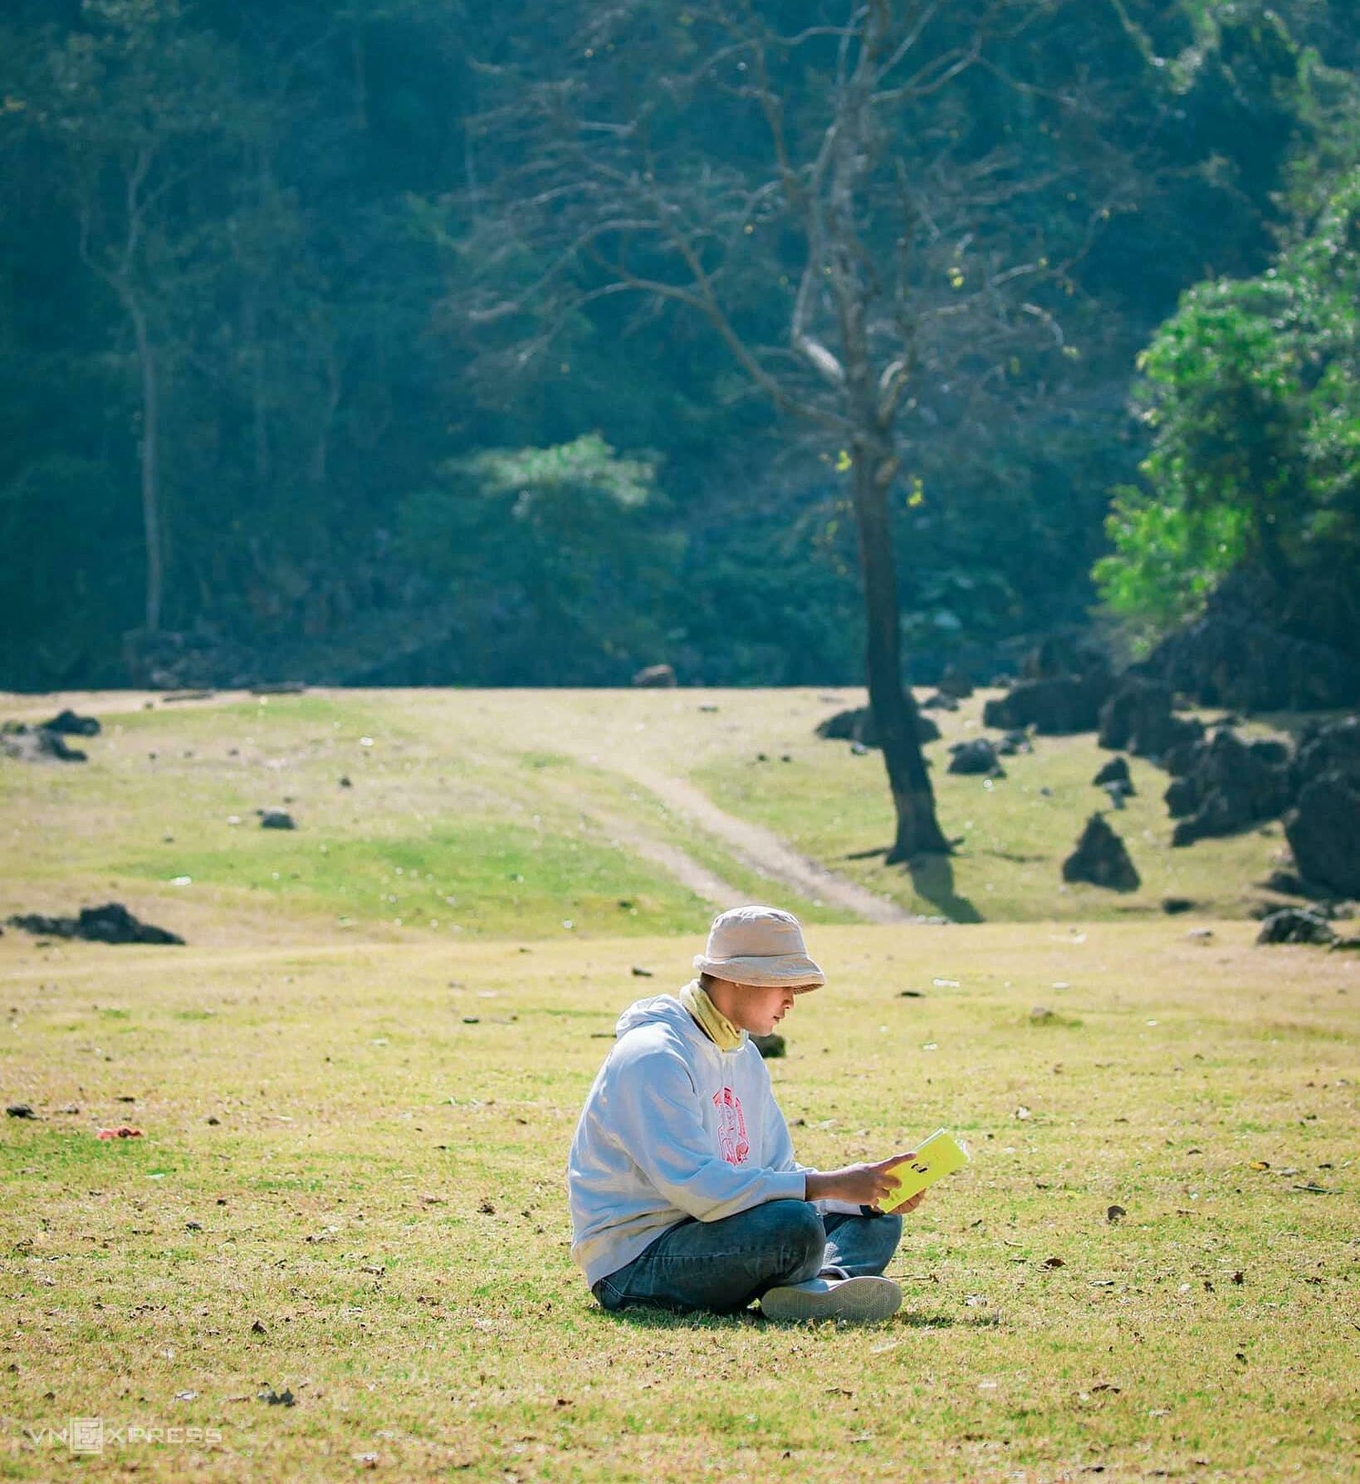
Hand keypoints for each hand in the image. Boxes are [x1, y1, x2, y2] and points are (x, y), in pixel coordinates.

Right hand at [805, 1151, 925, 1210]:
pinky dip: (872, 1200)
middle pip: (896, 1182)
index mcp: (874, 1167)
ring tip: (868, 1190)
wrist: (835, 1184)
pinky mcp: (871, 1199)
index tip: (915, 1155)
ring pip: (887, 1194)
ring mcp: (874, 1189)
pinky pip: (878, 1201)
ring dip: (882, 1194)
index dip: (905, 1157)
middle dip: (897, 1185)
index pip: (894, 1161)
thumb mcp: (862, 1168)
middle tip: (897, 1185)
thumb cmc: (848, 1175)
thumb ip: (874, 1170)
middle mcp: (876, 1178)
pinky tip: (862, 1196)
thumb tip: (884, 1174)